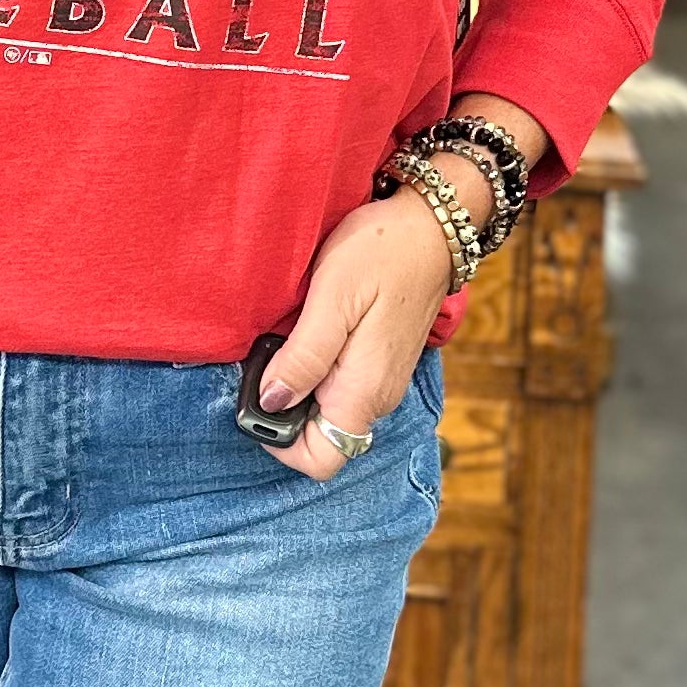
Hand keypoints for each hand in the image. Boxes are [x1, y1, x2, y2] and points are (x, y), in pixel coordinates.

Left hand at [252, 187, 456, 481]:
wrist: (430, 226)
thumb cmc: (382, 252)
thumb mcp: (333, 297)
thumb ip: (304, 356)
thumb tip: (271, 400)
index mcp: (364, 390)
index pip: (321, 460)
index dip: (280, 443)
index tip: (256, 399)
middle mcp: (377, 397)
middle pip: (321, 437)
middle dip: (285, 411)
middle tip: (264, 359)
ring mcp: (381, 380)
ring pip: (329, 411)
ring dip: (299, 387)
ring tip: (284, 339)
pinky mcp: (380, 361)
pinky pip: (341, 386)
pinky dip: (316, 370)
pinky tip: (306, 331)